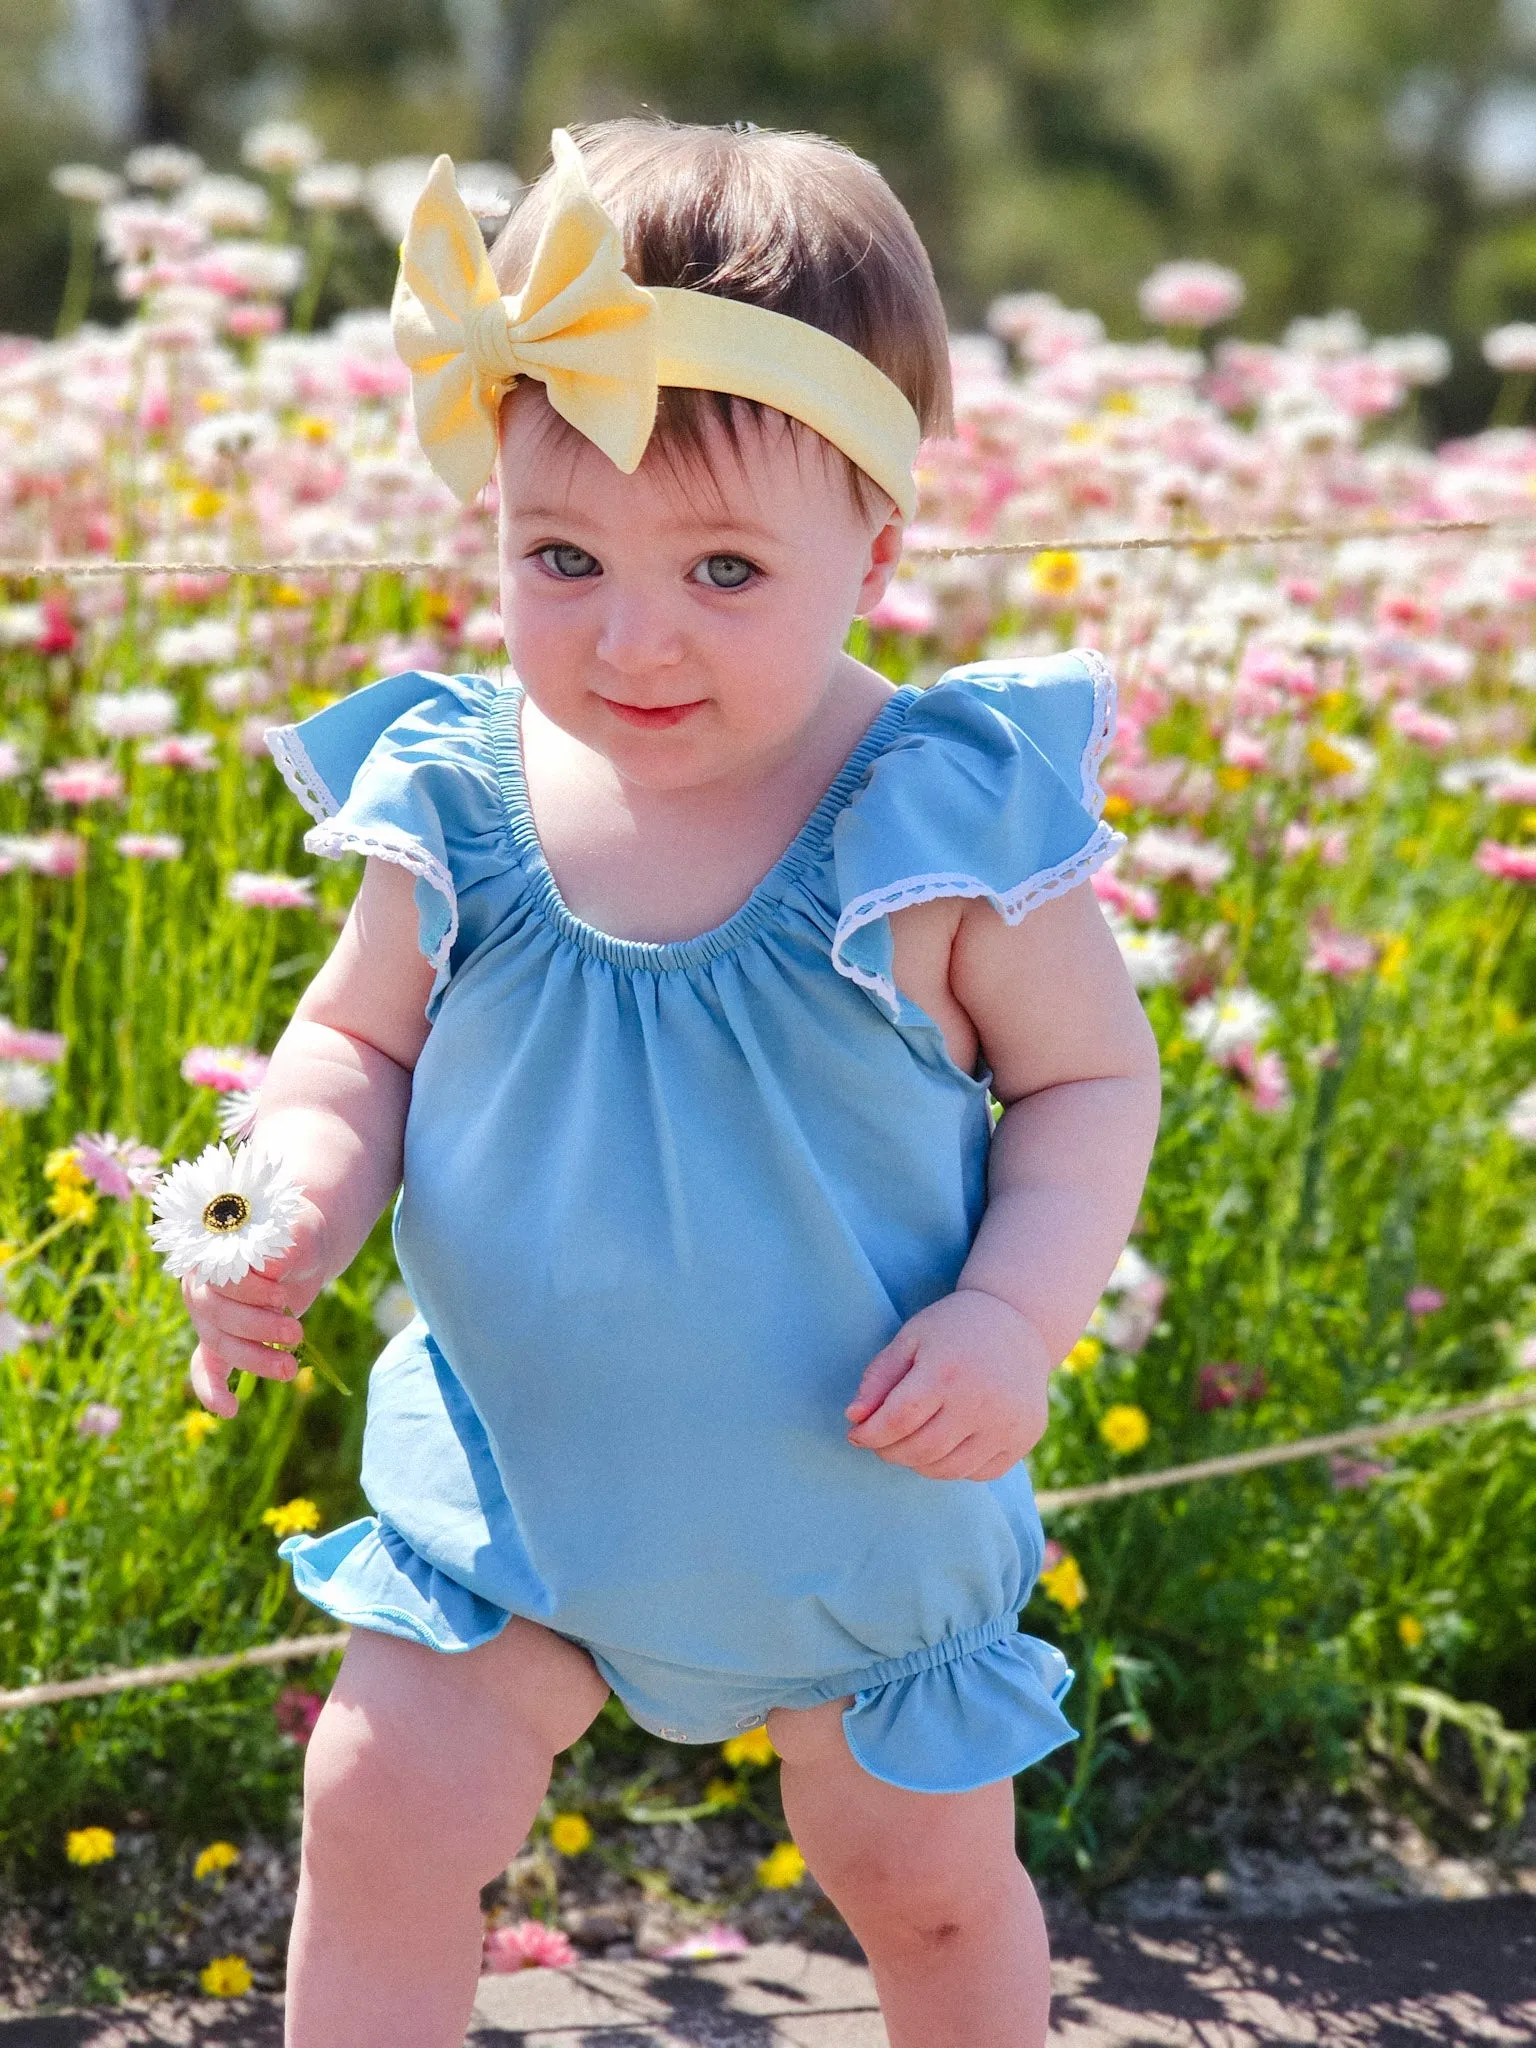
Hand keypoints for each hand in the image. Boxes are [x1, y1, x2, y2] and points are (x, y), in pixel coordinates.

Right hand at [184, 1195, 329, 1418]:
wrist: (300, 1250)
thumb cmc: (297, 1237)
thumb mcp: (300, 1234)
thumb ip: (287, 1247)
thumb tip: (269, 1269)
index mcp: (212, 1254)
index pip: (220, 1279)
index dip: (250, 1292)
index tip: (282, 1297)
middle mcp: (201, 1286)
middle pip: (217, 1316)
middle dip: (258, 1329)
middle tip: (297, 1335)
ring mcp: (207, 1316)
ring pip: (219, 1344)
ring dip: (253, 1359)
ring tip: (291, 1369)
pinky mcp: (222, 1339)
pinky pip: (206, 1367)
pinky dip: (212, 1390)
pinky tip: (229, 1410)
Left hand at [844, 1288, 1051, 1480]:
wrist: (1020, 1320)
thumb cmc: (955, 1327)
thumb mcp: (910, 1338)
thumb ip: (879, 1378)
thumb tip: (854, 1418)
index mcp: (946, 1372)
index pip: (896, 1421)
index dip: (870, 1434)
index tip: (857, 1434)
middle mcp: (981, 1401)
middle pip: (920, 1450)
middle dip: (890, 1451)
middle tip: (880, 1441)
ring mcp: (1007, 1424)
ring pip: (948, 1469)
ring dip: (918, 1463)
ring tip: (909, 1443)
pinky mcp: (1026, 1437)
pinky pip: (979, 1472)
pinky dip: (954, 1467)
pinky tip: (946, 1444)